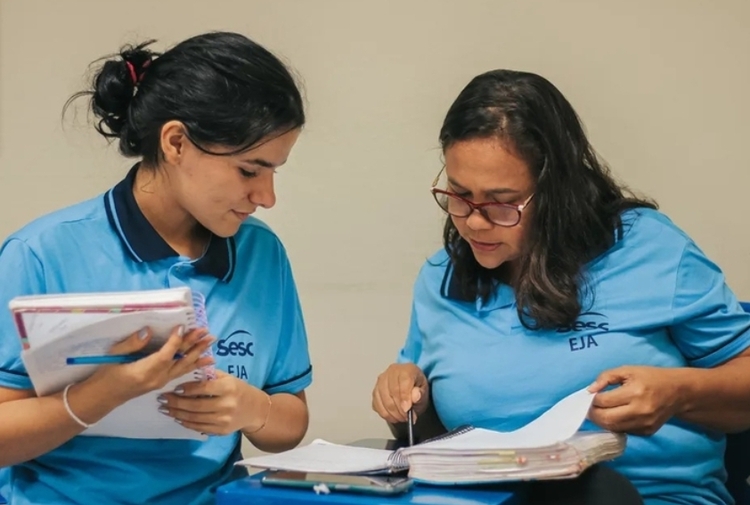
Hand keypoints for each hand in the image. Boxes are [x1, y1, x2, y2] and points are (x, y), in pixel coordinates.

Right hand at [87, 326, 214, 402]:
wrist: (103, 397)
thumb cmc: (106, 375)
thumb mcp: (114, 356)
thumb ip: (132, 344)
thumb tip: (148, 331)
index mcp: (145, 371)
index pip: (165, 355)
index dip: (176, 341)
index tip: (183, 326)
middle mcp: (157, 378)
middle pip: (180, 360)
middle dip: (195, 345)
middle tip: (208, 333)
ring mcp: (161, 382)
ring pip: (183, 367)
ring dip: (198, 354)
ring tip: (211, 344)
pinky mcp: (161, 382)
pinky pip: (181, 373)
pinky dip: (193, 365)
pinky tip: (203, 360)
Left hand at [157, 370, 268, 435]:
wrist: (254, 410)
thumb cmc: (237, 389)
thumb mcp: (227, 378)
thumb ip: (208, 376)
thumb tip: (185, 372)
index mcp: (229, 388)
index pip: (204, 388)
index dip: (187, 389)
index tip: (174, 387)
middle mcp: (227, 405)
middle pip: (196, 405)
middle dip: (176, 403)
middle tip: (162, 399)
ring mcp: (224, 420)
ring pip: (195, 418)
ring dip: (177, 414)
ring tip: (165, 409)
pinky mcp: (221, 431)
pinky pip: (199, 427)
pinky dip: (186, 423)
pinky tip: (177, 418)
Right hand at [372, 363, 429, 423]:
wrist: (409, 385)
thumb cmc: (417, 387)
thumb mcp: (424, 390)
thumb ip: (420, 394)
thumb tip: (415, 397)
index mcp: (406, 369)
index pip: (404, 381)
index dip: (405, 397)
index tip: (407, 409)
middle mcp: (391, 372)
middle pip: (392, 391)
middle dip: (399, 408)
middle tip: (406, 417)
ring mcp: (381, 381)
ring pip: (383, 399)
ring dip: (392, 413)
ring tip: (400, 418)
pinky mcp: (375, 390)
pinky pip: (376, 404)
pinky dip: (384, 413)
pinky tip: (392, 416)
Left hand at [587, 365, 683, 435]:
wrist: (678, 392)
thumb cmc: (650, 377)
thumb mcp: (627, 370)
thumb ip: (606, 377)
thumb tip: (589, 390)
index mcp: (635, 392)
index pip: (604, 401)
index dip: (592, 400)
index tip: (588, 396)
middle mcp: (640, 411)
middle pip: (607, 419)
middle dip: (593, 414)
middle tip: (589, 407)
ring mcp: (645, 424)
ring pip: (613, 428)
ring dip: (602, 421)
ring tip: (599, 411)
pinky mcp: (647, 432)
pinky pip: (623, 431)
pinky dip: (614, 425)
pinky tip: (614, 416)